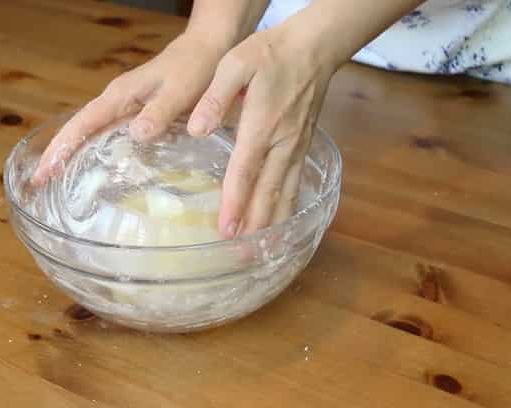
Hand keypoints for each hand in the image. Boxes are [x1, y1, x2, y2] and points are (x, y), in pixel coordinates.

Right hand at [31, 33, 227, 184]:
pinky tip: (93, 167)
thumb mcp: (180, 91)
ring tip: (56, 181)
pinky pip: (107, 132)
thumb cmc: (195, 68)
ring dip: (71, 152)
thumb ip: (159, 112)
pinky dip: (93, 148)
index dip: (61, 149)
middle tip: (38, 183)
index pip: (82, 124)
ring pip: (90, 131)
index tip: (43, 172)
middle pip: (78, 129)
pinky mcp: (135, 111)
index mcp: (120, 96)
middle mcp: (116, 100)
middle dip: (57, 154)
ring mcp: (124, 105)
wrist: (207, 49)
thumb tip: (135, 134)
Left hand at [187, 26, 338, 237]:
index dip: (235, 203)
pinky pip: (295, 185)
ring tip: (261, 253)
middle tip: (240, 256)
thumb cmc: (270, 53)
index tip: (226, 229)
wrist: (313, 49)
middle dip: (253, 226)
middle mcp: (282, 143)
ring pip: (285, 193)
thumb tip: (197, 129)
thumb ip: (214, 96)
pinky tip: (282, 225)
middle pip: (268, 192)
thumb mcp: (235, 63)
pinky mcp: (302, 147)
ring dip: (273, 225)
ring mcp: (295, 148)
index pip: (245, 172)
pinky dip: (288, 209)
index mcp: (261, 125)